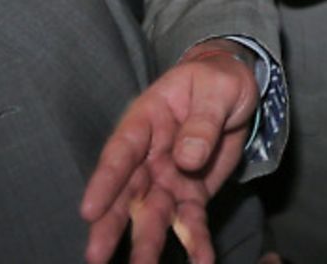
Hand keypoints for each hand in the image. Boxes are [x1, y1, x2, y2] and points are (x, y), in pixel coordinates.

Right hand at [82, 41, 261, 263]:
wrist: (238, 88)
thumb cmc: (218, 81)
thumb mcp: (217, 90)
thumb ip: (202, 122)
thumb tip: (187, 158)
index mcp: (146, 122)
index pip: (120, 152)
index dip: (104, 181)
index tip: (88, 211)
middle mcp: (148, 156)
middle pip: (126, 192)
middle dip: (110, 224)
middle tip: (96, 256)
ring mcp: (167, 178)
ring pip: (153, 215)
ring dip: (147, 243)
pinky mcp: (190, 194)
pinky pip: (191, 220)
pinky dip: (195, 242)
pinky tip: (200, 261)